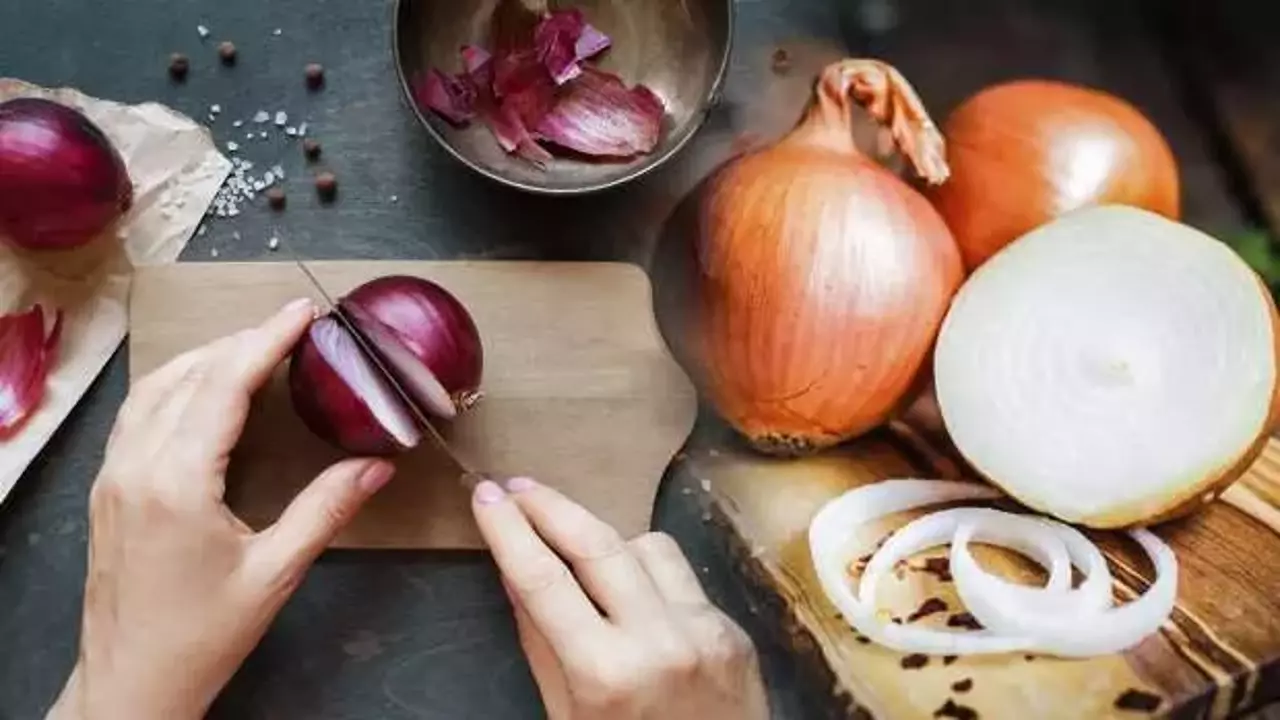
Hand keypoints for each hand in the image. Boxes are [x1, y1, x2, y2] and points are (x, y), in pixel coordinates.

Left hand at [47, 299, 395, 719]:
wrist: (131, 683)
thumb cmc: (202, 635)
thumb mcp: (275, 572)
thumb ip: (326, 510)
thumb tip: (377, 466)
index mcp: (177, 481)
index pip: (224, 385)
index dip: (267, 340)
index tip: (302, 312)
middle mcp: (135, 466)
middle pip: (188, 375)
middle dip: (242, 341)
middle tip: (293, 325)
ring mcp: (114, 475)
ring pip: (155, 388)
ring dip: (205, 357)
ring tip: (254, 346)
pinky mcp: (108, 489)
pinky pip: (138, 413)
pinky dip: (176, 384)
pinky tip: (204, 389)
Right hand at [473, 477, 769, 719]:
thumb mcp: (567, 716)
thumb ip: (540, 642)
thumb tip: (513, 572)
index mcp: (606, 674)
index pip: (543, 580)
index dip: (508, 531)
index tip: (485, 494)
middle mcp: (660, 641)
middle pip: (597, 543)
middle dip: (551, 506)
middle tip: (517, 486)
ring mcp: (705, 629)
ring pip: (647, 546)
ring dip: (607, 542)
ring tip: (577, 552)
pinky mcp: (733, 628)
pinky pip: (682, 577)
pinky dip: (650, 576)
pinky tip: (634, 594)